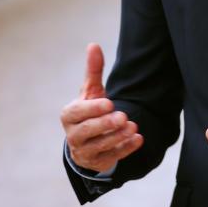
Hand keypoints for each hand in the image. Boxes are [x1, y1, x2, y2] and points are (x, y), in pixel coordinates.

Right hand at [61, 43, 142, 172]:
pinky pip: (112, 157)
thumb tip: (93, 45)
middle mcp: (73, 135)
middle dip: (106, 124)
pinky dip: (126, 148)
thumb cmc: (89, 110)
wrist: (88, 138)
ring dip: (118, 136)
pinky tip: (138, 139)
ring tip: (133, 125)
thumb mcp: (90, 91)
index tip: (109, 103)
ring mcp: (85, 151)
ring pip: (100, 146)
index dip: (93, 109)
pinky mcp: (98, 161)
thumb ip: (93, 71)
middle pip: (87, 131)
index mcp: (69, 116)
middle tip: (123, 116)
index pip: (78, 113)